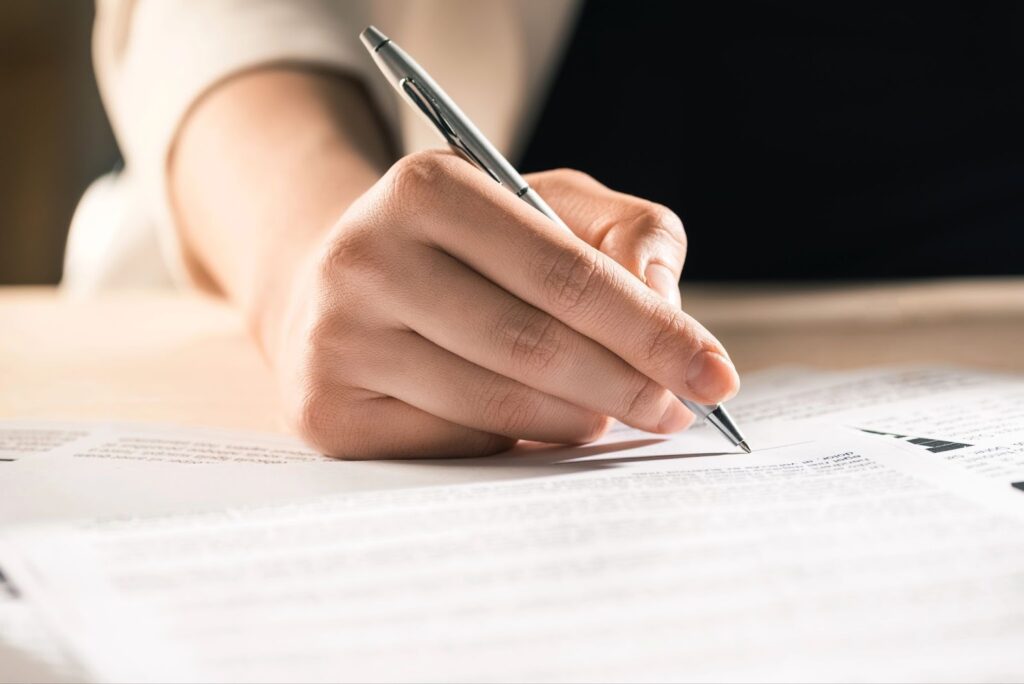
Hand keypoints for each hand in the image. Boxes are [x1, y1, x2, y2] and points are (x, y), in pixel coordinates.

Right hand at [271, 150, 738, 458]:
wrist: (342, 284)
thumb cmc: (466, 247)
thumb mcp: (548, 204)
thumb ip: (629, 233)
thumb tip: (663, 297)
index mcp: (426, 186)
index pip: (566, 273)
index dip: (652, 330)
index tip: (715, 373)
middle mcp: (365, 257)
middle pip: (532, 345)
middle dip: (627, 387)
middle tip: (677, 411)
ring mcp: (336, 339)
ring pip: (495, 405)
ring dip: (577, 422)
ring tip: (607, 414)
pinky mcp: (326, 409)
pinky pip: (454, 444)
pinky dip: (513, 442)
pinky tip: (532, 424)